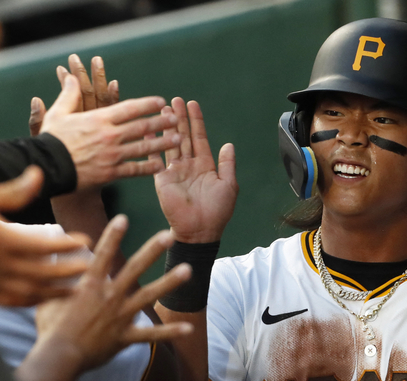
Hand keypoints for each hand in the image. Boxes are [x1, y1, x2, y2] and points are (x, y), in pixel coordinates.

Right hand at [0, 166, 89, 306]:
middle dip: (68, 270)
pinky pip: (10, 301)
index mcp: (2, 240)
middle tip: (89, 266)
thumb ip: (13, 191)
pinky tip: (43, 296)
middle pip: (42, 272)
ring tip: (75, 288)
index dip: (68, 245)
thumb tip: (39, 173)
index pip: (44, 246)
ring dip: (54, 292)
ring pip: (28, 292)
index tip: (86, 239)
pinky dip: (30, 301)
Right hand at [17, 215, 191, 380]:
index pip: (102, 256)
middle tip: (169, 235)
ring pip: (148, 296)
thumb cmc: (52, 327)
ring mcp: (120, 316)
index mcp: (91, 286)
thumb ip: (61, 276)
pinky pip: (151, 335)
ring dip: (169, 283)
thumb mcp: (50, 297)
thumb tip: (59, 255)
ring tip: (188, 270)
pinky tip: (189, 328)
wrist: (57, 358)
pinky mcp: (125, 336)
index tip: (123, 218)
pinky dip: (170, 333)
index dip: (112, 237)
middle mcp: (109, 297)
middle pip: (134, 269)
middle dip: (152, 251)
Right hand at [29, 61, 180, 190]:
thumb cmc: (51, 140)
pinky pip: (134, 170)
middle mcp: (109, 136)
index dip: (147, 104)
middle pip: (141, 127)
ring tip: (177, 140)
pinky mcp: (111, 173)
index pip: (129, 108)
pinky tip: (161, 166)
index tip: (161, 102)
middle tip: (176, 120)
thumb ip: (68, 95)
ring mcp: (112, 155)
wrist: (46, 168)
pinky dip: (149, 168)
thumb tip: (69, 77)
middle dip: (161, 122)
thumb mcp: (58, 114)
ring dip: (162, 143)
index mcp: (99, 119)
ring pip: (143, 148)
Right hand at [152, 98, 237, 242]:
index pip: (200, 138)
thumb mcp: (228, 185)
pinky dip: (151, 144)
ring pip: (170, 143)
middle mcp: (189, 165)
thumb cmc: (217, 211)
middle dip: (180, 118)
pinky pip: (156, 159)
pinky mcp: (162, 179)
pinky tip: (147, 130)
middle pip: (183, 136)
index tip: (193, 104)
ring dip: (166, 126)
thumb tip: (229, 145)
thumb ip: (227, 164)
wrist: (200, 230)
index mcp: (205, 165)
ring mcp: (174, 171)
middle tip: (175, 100)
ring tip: (163, 109)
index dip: (196, 121)